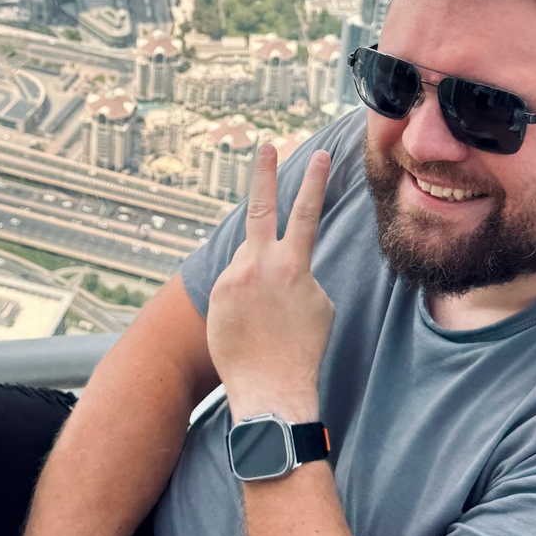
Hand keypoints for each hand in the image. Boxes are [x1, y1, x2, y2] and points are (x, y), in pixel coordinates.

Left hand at [207, 144, 333, 422]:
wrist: (269, 389)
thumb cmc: (302, 350)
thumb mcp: (318, 304)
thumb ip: (299, 272)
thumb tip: (284, 263)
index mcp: (293, 265)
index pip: (307, 213)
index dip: (315, 181)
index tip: (319, 154)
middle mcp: (259, 264)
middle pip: (261, 207)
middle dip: (265, 174)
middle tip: (265, 147)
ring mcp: (233, 277)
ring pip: (247, 260)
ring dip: (257, 278)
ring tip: (265, 315)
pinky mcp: (215, 294)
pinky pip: (233, 283)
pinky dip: (243, 297)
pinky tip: (250, 325)